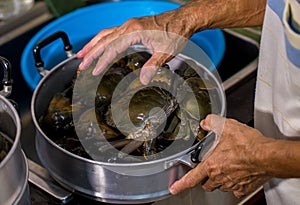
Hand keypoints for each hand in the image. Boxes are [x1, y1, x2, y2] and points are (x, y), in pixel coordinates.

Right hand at [77, 11, 193, 84]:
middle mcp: (128, 26)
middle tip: (81, 65)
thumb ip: (153, 66)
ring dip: (92, 44)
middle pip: (103, 40)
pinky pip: (111, 32)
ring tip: (81, 54)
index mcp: (134, 31)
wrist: (183, 19)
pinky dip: (102, 40)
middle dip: (90, 53)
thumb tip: (143, 80)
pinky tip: (99, 45)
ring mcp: (129, 25)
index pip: (112, 48)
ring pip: (105, 34)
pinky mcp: (132, 26)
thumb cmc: (175, 32)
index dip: (102, 61)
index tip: (94, 71)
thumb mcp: (166, 52)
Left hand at [169, 114, 270, 197]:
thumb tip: (206, 122)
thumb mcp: (226, 126)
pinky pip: (235, 190)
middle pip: (206, 184)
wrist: (267, 156)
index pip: (192, 178)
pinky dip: (234, 184)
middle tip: (208, 170)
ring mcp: (232, 183)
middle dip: (204, 178)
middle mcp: (220, 176)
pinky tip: (237, 175)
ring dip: (219, 180)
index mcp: (212, 164)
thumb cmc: (248, 144)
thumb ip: (212, 123)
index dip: (180, 184)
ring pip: (220, 186)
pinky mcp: (244, 187)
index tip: (174, 188)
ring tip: (225, 169)